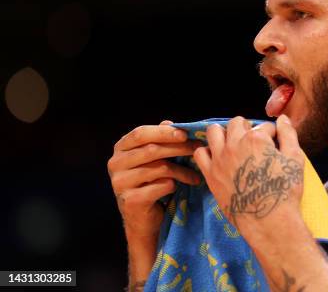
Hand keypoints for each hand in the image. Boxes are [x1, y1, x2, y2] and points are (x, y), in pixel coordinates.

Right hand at [108, 120, 201, 237]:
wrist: (143, 219)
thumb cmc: (151, 183)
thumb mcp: (155, 159)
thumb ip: (160, 141)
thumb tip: (169, 123)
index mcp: (121, 149)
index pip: (140, 133)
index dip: (164, 132)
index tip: (185, 134)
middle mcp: (115, 164)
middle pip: (151, 150)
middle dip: (179, 148)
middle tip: (197, 150)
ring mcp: (119, 183)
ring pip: (158, 168)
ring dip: (182, 171)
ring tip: (195, 175)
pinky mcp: (129, 200)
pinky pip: (159, 187)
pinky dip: (173, 186)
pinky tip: (178, 188)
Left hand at [193, 115, 304, 235]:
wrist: (268, 221)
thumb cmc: (285, 190)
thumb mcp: (295, 159)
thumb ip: (288, 134)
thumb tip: (282, 118)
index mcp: (256, 138)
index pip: (264, 126)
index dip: (271, 135)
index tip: (274, 146)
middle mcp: (234, 144)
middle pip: (237, 123)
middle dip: (247, 128)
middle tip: (254, 143)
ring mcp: (220, 159)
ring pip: (214, 131)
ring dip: (225, 133)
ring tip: (234, 145)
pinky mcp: (210, 174)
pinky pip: (200, 153)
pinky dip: (208, 152)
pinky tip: (218, 158)